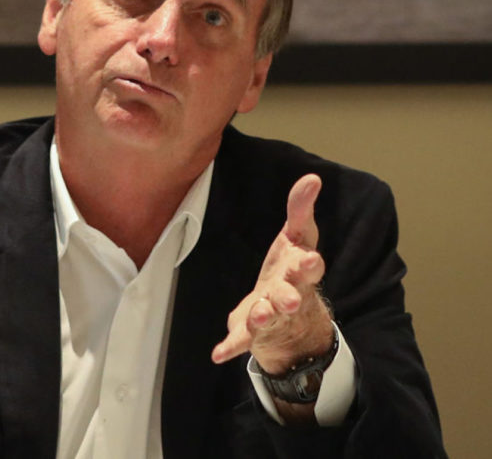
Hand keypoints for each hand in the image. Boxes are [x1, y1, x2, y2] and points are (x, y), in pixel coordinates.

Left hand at [211, 174, 331, 373]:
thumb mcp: (297, 238)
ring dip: (262, 317)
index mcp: (299, 272)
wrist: (290, 317)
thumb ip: (300, 210)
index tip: (310, 257)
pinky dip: (230, 347)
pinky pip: (240, 341)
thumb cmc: (291, 270)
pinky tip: (218, 354)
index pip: (308, 268)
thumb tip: (312, 177)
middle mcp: (288, 297)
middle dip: (289, 298)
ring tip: (256, 315)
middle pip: (291, 298)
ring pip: (267, 318)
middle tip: (288, 300)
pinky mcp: (251, 332)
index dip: (308, 264)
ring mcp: (270, 317)